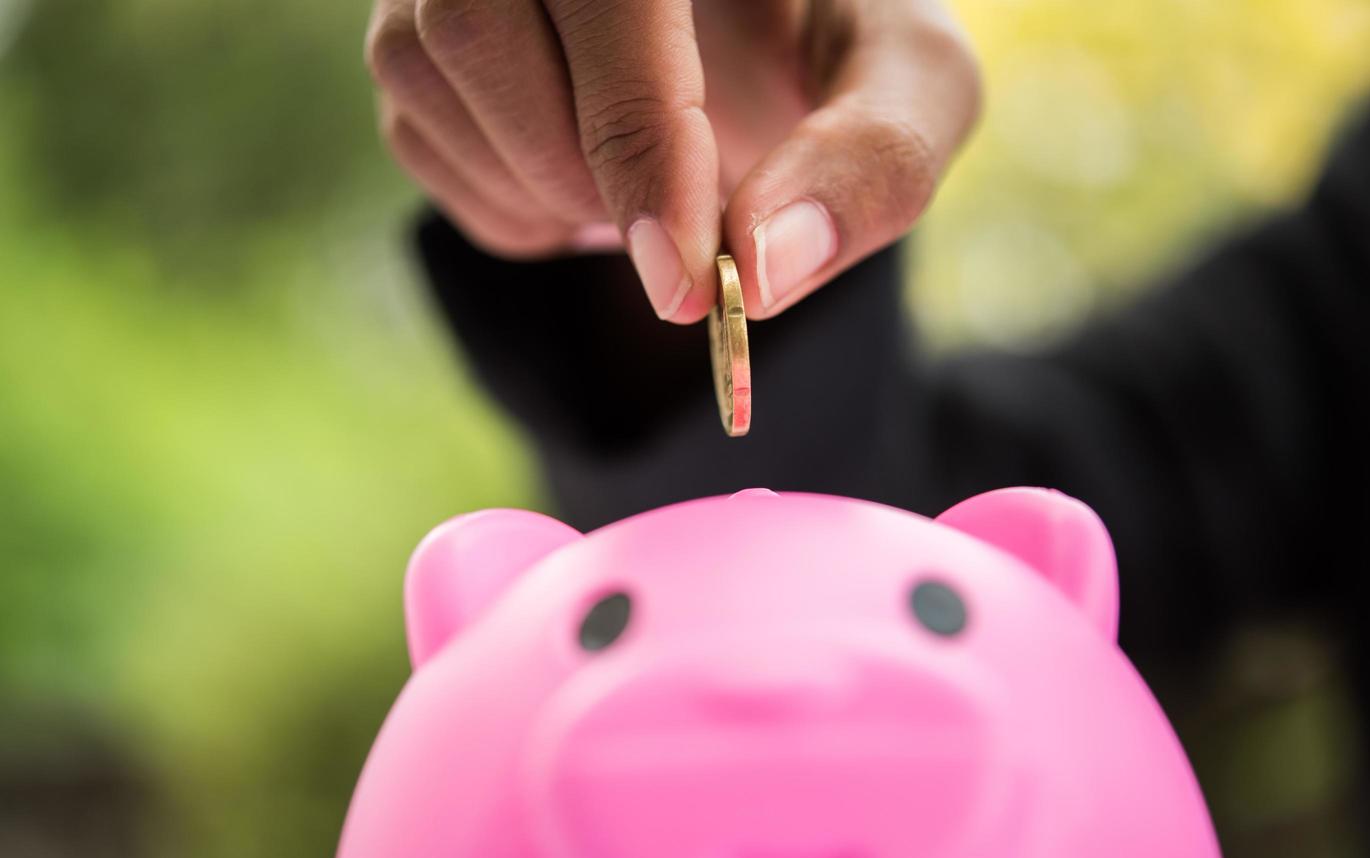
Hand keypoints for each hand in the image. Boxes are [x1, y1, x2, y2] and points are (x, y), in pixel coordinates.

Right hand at [366, 0, 979, 320]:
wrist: (763, 49)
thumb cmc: (837, 50)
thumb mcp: (908, 86)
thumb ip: (874, 161)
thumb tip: (768, 273)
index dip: (635, 129)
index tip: (688, 276)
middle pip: (476, 23)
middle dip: (581, 171)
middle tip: (675, 249)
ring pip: (426, 77)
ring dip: (542, 191)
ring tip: (644, 202)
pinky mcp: (419, 30)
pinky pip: (416, 133)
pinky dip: (511, 205)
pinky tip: (590, 191)